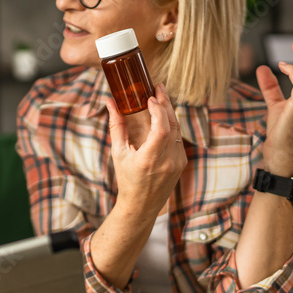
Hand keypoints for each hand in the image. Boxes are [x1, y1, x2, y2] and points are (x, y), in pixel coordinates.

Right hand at [107, 83, 186, 219]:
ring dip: (170, 111)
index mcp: (149, 159)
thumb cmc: (127, 179)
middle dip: (166, 103)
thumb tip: (110, 102)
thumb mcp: (118, 153)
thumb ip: (116, 126)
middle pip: (172, 125)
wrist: (141, 205)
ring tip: (161, 97)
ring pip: (177, 129)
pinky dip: (171, 124)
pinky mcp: (182, 162)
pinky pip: (178, 137)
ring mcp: (177, 162)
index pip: (161, 129)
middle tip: (158, 87)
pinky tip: (164, 115)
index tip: (150, 97)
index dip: (158, 111)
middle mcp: (167, 161)